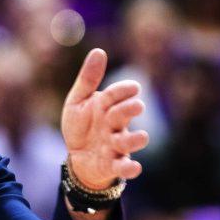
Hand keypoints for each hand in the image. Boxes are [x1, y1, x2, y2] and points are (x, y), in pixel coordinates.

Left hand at [61, 48, 149, 189]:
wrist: (77, 156)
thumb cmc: (81, 125)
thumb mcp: (78, 101)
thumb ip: (88, 79)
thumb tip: (99, 51)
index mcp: (106, 105)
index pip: (116, 94)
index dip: (124, 91)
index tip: (134, 87)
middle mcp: (115, 124)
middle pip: (124, 115)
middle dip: (129, 110)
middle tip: (136, 106)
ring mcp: (116, 144)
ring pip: (128, 141)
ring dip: (135, 140)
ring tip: (142, 137)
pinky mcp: (113, 164)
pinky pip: (123, 166)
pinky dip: (129, 168)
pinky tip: (134, 167)